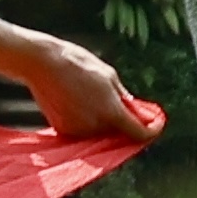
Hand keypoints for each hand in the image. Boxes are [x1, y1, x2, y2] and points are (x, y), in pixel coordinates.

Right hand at [20, 37, 146, 142]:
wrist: (42, 64)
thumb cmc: (78, 64)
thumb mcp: (109, 76)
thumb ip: (124, 98)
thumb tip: (136, 111)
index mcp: (112, 113)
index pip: (140, 133)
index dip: (152, 129)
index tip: (155, 122)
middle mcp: (96, 127)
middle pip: (119, 134)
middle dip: (125, 122)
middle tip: (127, 105)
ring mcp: (78, 131)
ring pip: (100, 133)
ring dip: (105, 123)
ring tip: (94, 97)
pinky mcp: (63, 131)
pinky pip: (83, 131)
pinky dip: (87, 122)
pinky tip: (79, 102)